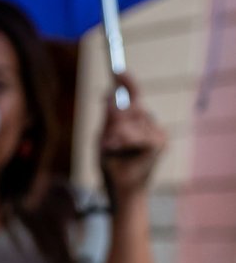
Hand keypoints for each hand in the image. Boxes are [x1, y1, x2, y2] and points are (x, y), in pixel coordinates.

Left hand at [99, 73, 165, 200]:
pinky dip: (124, 142)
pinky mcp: (159, 143)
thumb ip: (107, 119)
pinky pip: (136, 134)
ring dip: (116, 136)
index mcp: (137, 123)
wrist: (121, 191)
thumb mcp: (103, 140)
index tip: (117, 70)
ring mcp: (157, 133)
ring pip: (132, 121)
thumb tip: (108, 94)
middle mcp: (150, 125)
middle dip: (115, 120)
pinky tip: (121, 152)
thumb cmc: (112, 167)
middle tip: (107, 141)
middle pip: (131, 107)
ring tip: (113, 151)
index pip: (134, 97)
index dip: (127, 83)